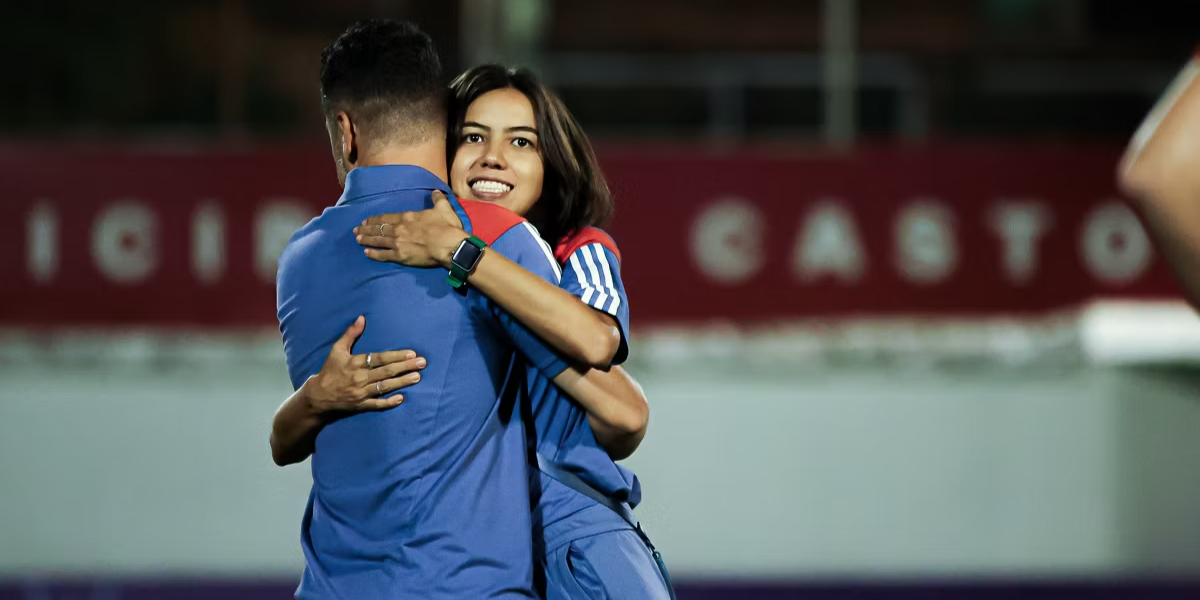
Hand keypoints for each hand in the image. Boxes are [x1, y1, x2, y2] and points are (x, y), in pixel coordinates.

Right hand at [301, 316, 426, 413]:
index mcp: (355, 362)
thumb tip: (361, 318)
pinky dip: (388, 402)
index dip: (396, 356)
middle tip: (422, 363)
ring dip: (402, 382)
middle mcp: (359, 377)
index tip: (412, 353)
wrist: (318, 395)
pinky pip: (376, 405)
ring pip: (384, 387)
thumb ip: (350, 334)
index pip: (379, 358)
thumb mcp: (337, 349)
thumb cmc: (330, 370)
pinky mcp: (360, 405)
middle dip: (405, 367)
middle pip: (386, 372)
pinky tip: (401, 398)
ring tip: (417, 378)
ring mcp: (360, 393)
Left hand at [354, 190, 465, 267]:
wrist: (449, 246)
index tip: (366, 220)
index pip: (387, 217)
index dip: (375, 219)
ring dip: (367, 239)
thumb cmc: (447, 227)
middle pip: (379, 228)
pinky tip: (366, 252)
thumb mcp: (444, 209)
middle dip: (366, 228)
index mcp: (408, 217)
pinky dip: (374, 253)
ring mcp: (398, 243)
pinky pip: (383, 255)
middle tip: (356, 230)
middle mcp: (399, 229)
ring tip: (357, 239)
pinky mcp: (401, 256)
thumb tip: (436, 191)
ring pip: (378, 240)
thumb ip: (438, 199)